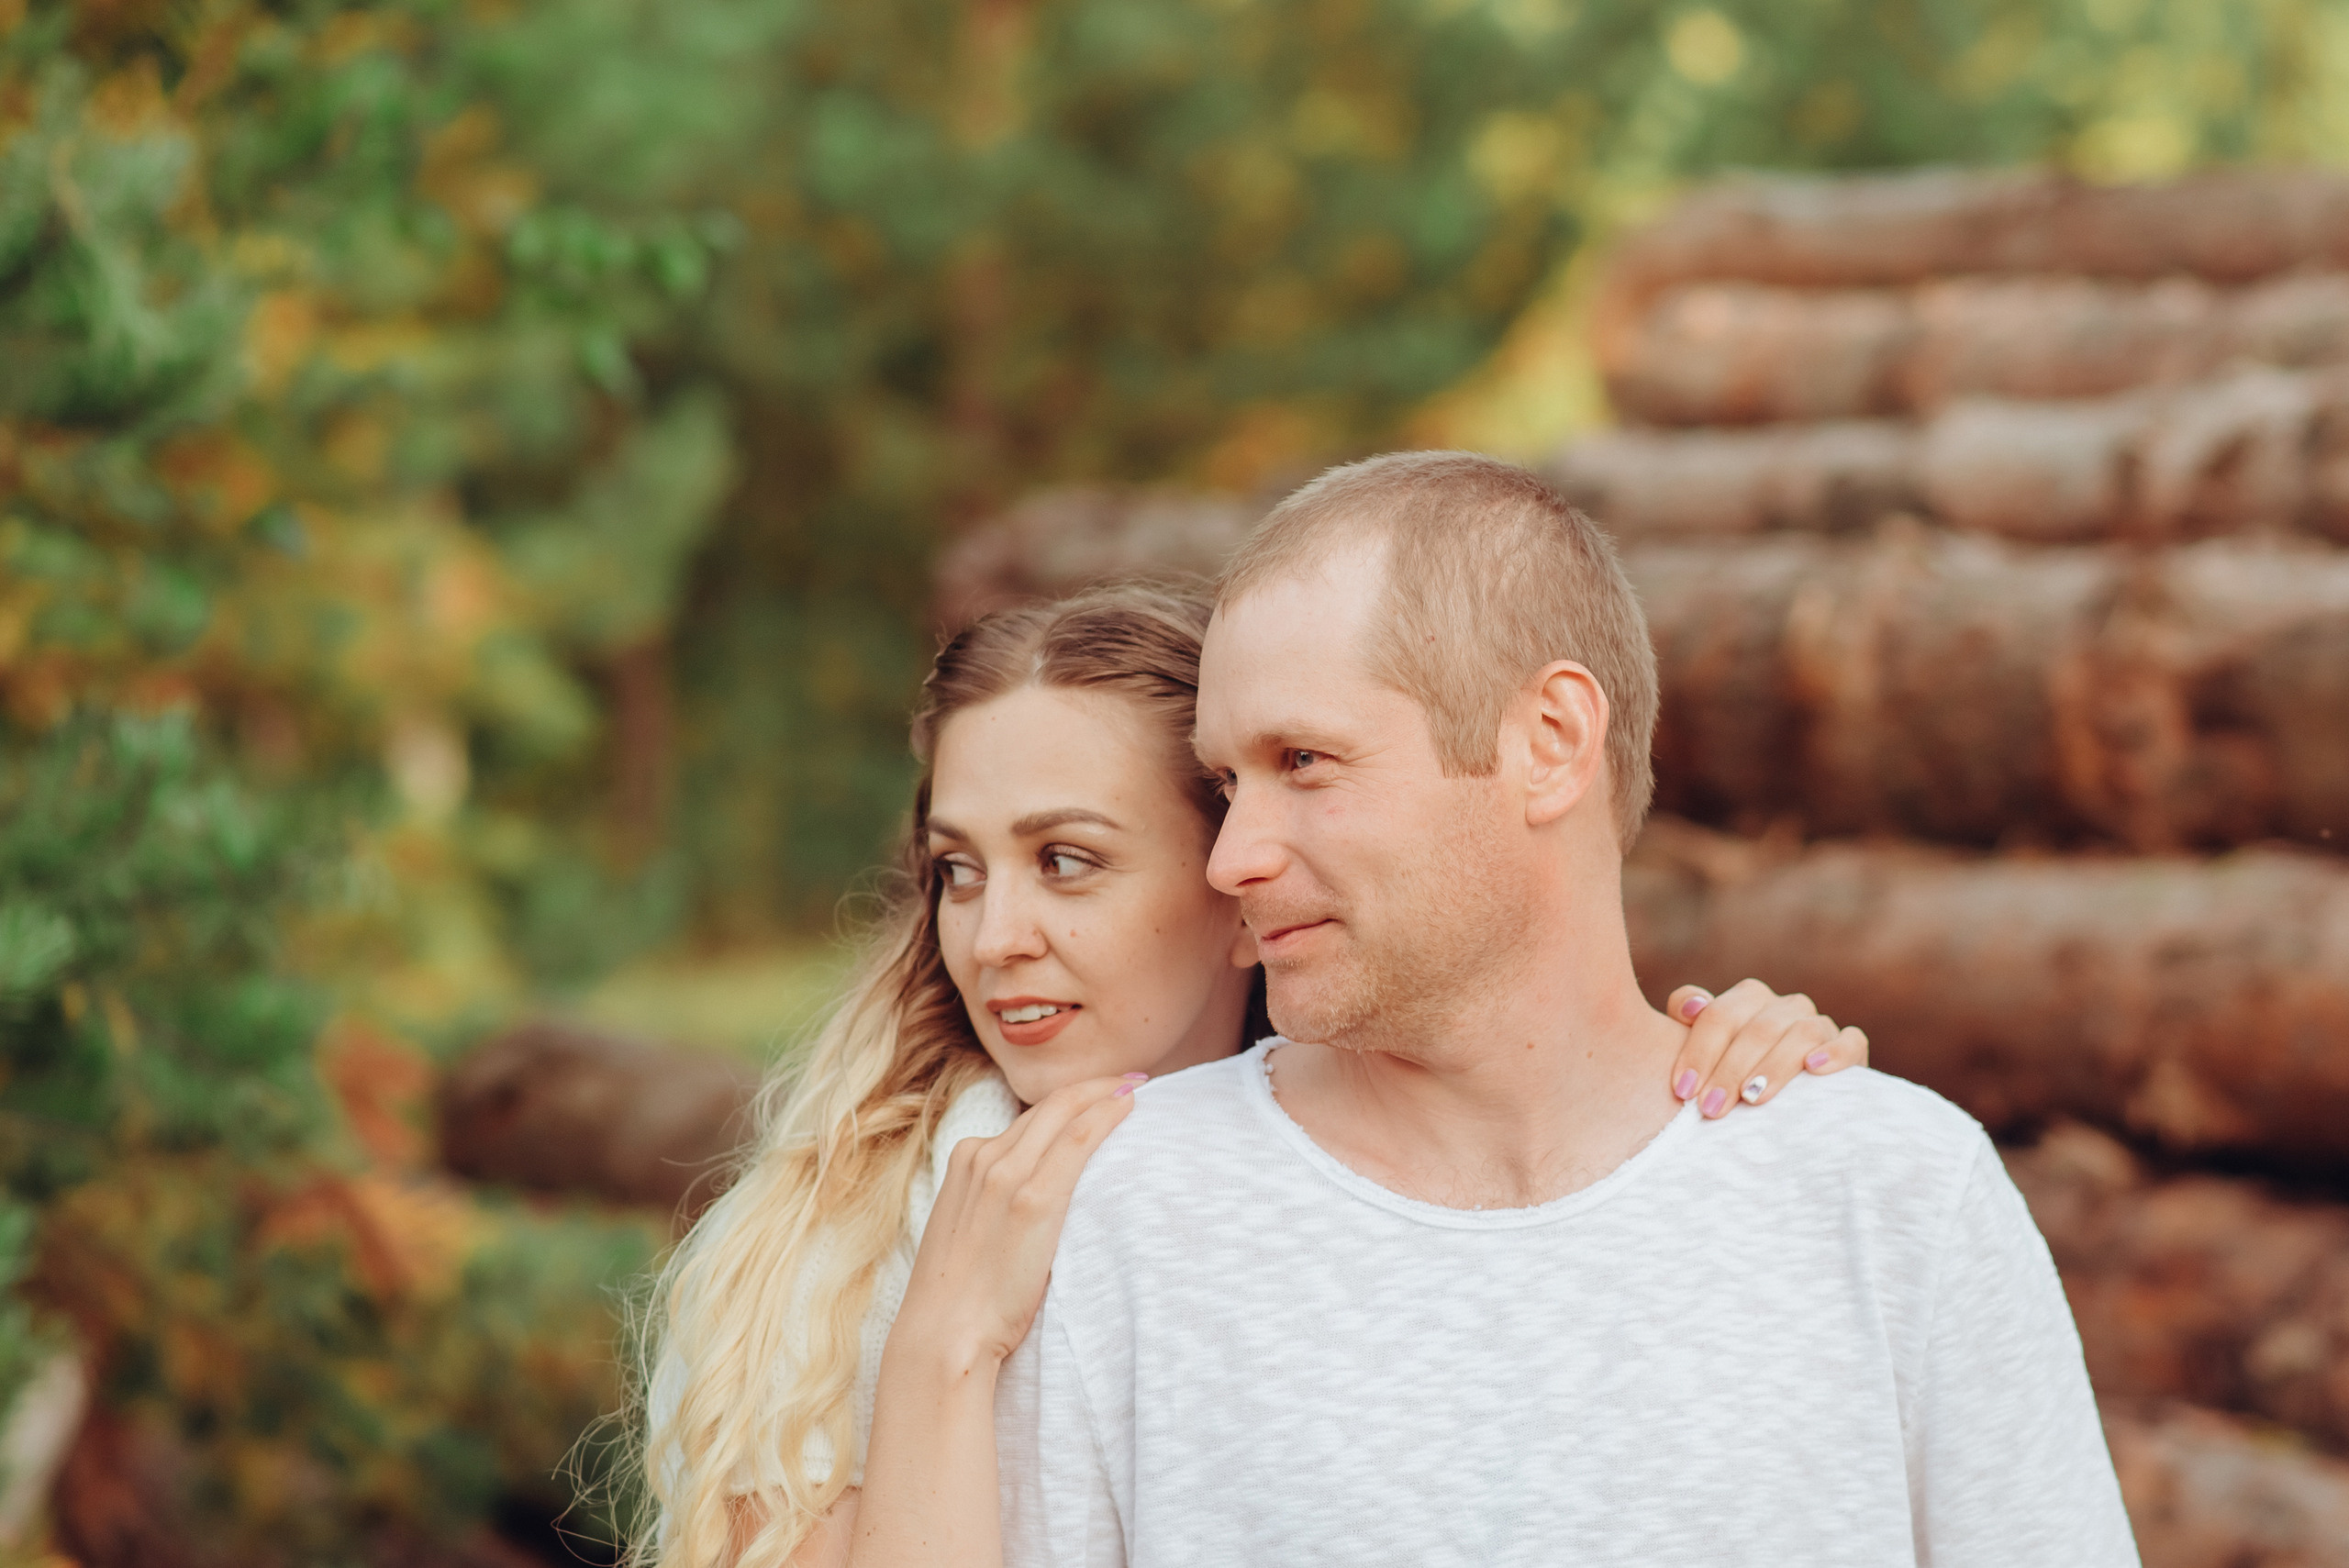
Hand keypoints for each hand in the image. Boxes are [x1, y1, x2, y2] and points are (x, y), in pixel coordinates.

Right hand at [890, 1073, 1138, 1376]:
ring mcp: (1006, 1174)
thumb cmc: (962, 1297)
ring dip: (1105, 1090)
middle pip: (1049, 1105)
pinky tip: (1130, 1105)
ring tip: (1139, 1084)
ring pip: (1064, 1111)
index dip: (1070, 1100)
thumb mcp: (971, 1233)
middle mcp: (983, 1157)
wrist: (943, 1335)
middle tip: (1133, 1078)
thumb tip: (1039, 1205)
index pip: (1029, 1118)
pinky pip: (1078, 1138)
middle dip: (1094, 1084)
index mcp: (966, 1161)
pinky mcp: (1032, 1199)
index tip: (1101, 1094)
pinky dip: (1105, 1113)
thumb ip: (998, 1204)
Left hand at [1662, 978, 1867, 1119]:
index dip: (1698, 1052)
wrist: (1788, 1101)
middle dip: (1730, 1070)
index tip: (1683, 1090)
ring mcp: (1821, 1024)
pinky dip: (1834, 1052)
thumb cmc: (1729, 1073)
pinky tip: (1814, 1069)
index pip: (1719, 1016)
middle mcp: (1785, 1006)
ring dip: (1775, 1066)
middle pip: (1757, 1028)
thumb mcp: (1702, 1047)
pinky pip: (1850, 1041)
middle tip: (1711, 1107)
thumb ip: (1684, 1018)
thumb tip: (1692, 1007)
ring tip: (1752, 1098)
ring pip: (1802, 1033)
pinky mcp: (1852, 1048)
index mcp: (1748, 998)